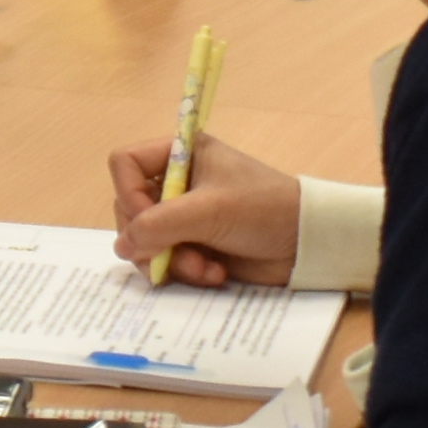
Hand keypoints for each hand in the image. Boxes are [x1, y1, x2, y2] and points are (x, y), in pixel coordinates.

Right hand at [104, 126, 307, 288]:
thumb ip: (158, 225)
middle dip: (151, 238)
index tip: (146, 219)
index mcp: (180, 153)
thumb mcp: (209, 211)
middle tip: (171, 254)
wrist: (305, 244)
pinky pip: (165, 260)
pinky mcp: (193, 245)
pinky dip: (184, 271)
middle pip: (129, 208)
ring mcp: (183, 215)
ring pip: (144, 240)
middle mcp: (177, 181)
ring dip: (170, 260)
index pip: (125, 164)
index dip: (127, 193)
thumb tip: (122, 246)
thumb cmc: (263, 210)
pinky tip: (214, 273)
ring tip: (203, 268)